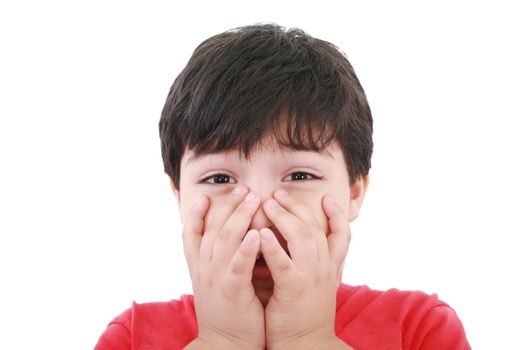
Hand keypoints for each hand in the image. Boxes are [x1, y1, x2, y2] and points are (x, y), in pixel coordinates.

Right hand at [183, 186, 264, 349]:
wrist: (225, 344)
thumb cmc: (227, 310)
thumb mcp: (217, 281)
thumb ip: (222, 259)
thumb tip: (235, 237)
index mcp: (200, 266)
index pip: (192, 233)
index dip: (197, 213)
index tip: (206, 195)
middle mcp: (204, 268)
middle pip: (213, 229)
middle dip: (228, 206)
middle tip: (243, 189)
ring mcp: (216, 278)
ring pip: (225, 241)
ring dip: (239, 218)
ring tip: (252, 199)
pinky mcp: (232, 291)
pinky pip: (238, 265)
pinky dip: (245, 249)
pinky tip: (255, 234)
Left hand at [260, 192, 350, 349]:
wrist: (306, 346)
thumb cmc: (306, 314)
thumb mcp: (318, 286)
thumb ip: (315, 264)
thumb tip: (306, 245)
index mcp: (330, 267)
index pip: (341, 234)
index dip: (336, 214)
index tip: (326, 198)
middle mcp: (324, 268)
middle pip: (315, 228)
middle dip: (297, 207)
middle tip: (279, 193)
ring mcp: (311, 278)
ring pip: (302, 238)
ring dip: (284, 218)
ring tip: (269, 203)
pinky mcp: (293, 290)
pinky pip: (284, 263)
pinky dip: (274, 246)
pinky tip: (262, 233)